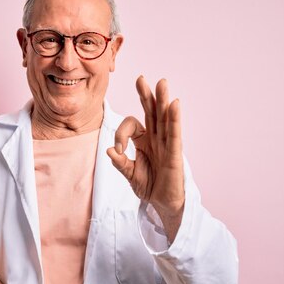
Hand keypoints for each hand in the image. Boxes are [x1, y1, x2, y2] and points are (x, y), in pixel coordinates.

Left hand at [107, 76, 184, 240]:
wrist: (163, 205)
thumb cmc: (149, 187)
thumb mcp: (129, 174)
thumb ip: (120, 163)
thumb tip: (109, 151)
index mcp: (144, 140)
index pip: (131, 125)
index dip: (120, 133)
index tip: (117, 149)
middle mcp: (156, 138)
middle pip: (152, 112)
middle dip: (146, 95)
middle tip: (141, 78)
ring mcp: (167, 144)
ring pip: (164, 118)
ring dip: (162, 100)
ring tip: (162, 83)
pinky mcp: (175, 154)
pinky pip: (175, 134)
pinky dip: (174, 119)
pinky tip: (174, 104)